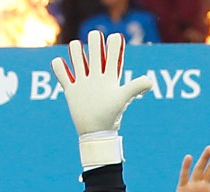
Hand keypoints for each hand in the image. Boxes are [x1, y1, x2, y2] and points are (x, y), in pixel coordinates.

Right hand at [51, 31, 151, 167]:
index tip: (114, 41)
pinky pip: (60, 70)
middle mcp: (97, 75)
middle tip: (95, 46)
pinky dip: (59, 66)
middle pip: (94, 46)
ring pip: (76, 54)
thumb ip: (135, 87)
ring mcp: (83, 80)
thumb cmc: (111, 115)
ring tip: (78, 59)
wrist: (96, 132)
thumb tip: (150, 81)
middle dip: (94, 40)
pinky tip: (64, 68)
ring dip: (75, 51)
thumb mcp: (122, 98)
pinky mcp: (71, 88)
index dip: (114, 42)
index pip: (113, 51)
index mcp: (110, 75)